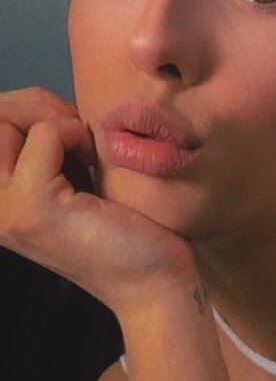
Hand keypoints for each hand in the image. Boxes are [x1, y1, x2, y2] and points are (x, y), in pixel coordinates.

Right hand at [0, 86, 197, 316]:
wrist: (154, 280)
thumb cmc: (121, 225)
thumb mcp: (70, 173)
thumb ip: (43, 142)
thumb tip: (34, 100)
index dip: (28, 108)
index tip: (68, 132)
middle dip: (39, 106)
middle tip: (81, 136)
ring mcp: (3, 211)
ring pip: (6, 120)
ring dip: (55, 120)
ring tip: (84, 152)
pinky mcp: (30, 209)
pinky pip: (44, 135)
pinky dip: (75, 134)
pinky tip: (94, 164)